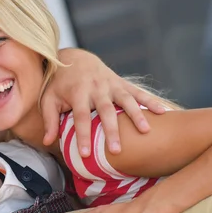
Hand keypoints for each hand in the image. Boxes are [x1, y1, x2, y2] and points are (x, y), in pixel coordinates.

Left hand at [41, 48, 165, 156]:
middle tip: (116, 151)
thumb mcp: (49, 99)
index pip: (81, 117)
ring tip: (145, 132)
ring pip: (126, 100)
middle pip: (106, 111)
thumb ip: (49, 120)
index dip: (83, 135)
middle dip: (111, 131)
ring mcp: (112, 85)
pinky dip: (151, 101)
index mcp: (78, 93)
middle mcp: (97, 88)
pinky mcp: (122, 83)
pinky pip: (139, 92)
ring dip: (136, 115)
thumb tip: (48, 142)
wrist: (75, 58)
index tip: (85, 154)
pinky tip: (163, 112)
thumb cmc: (59, 84)